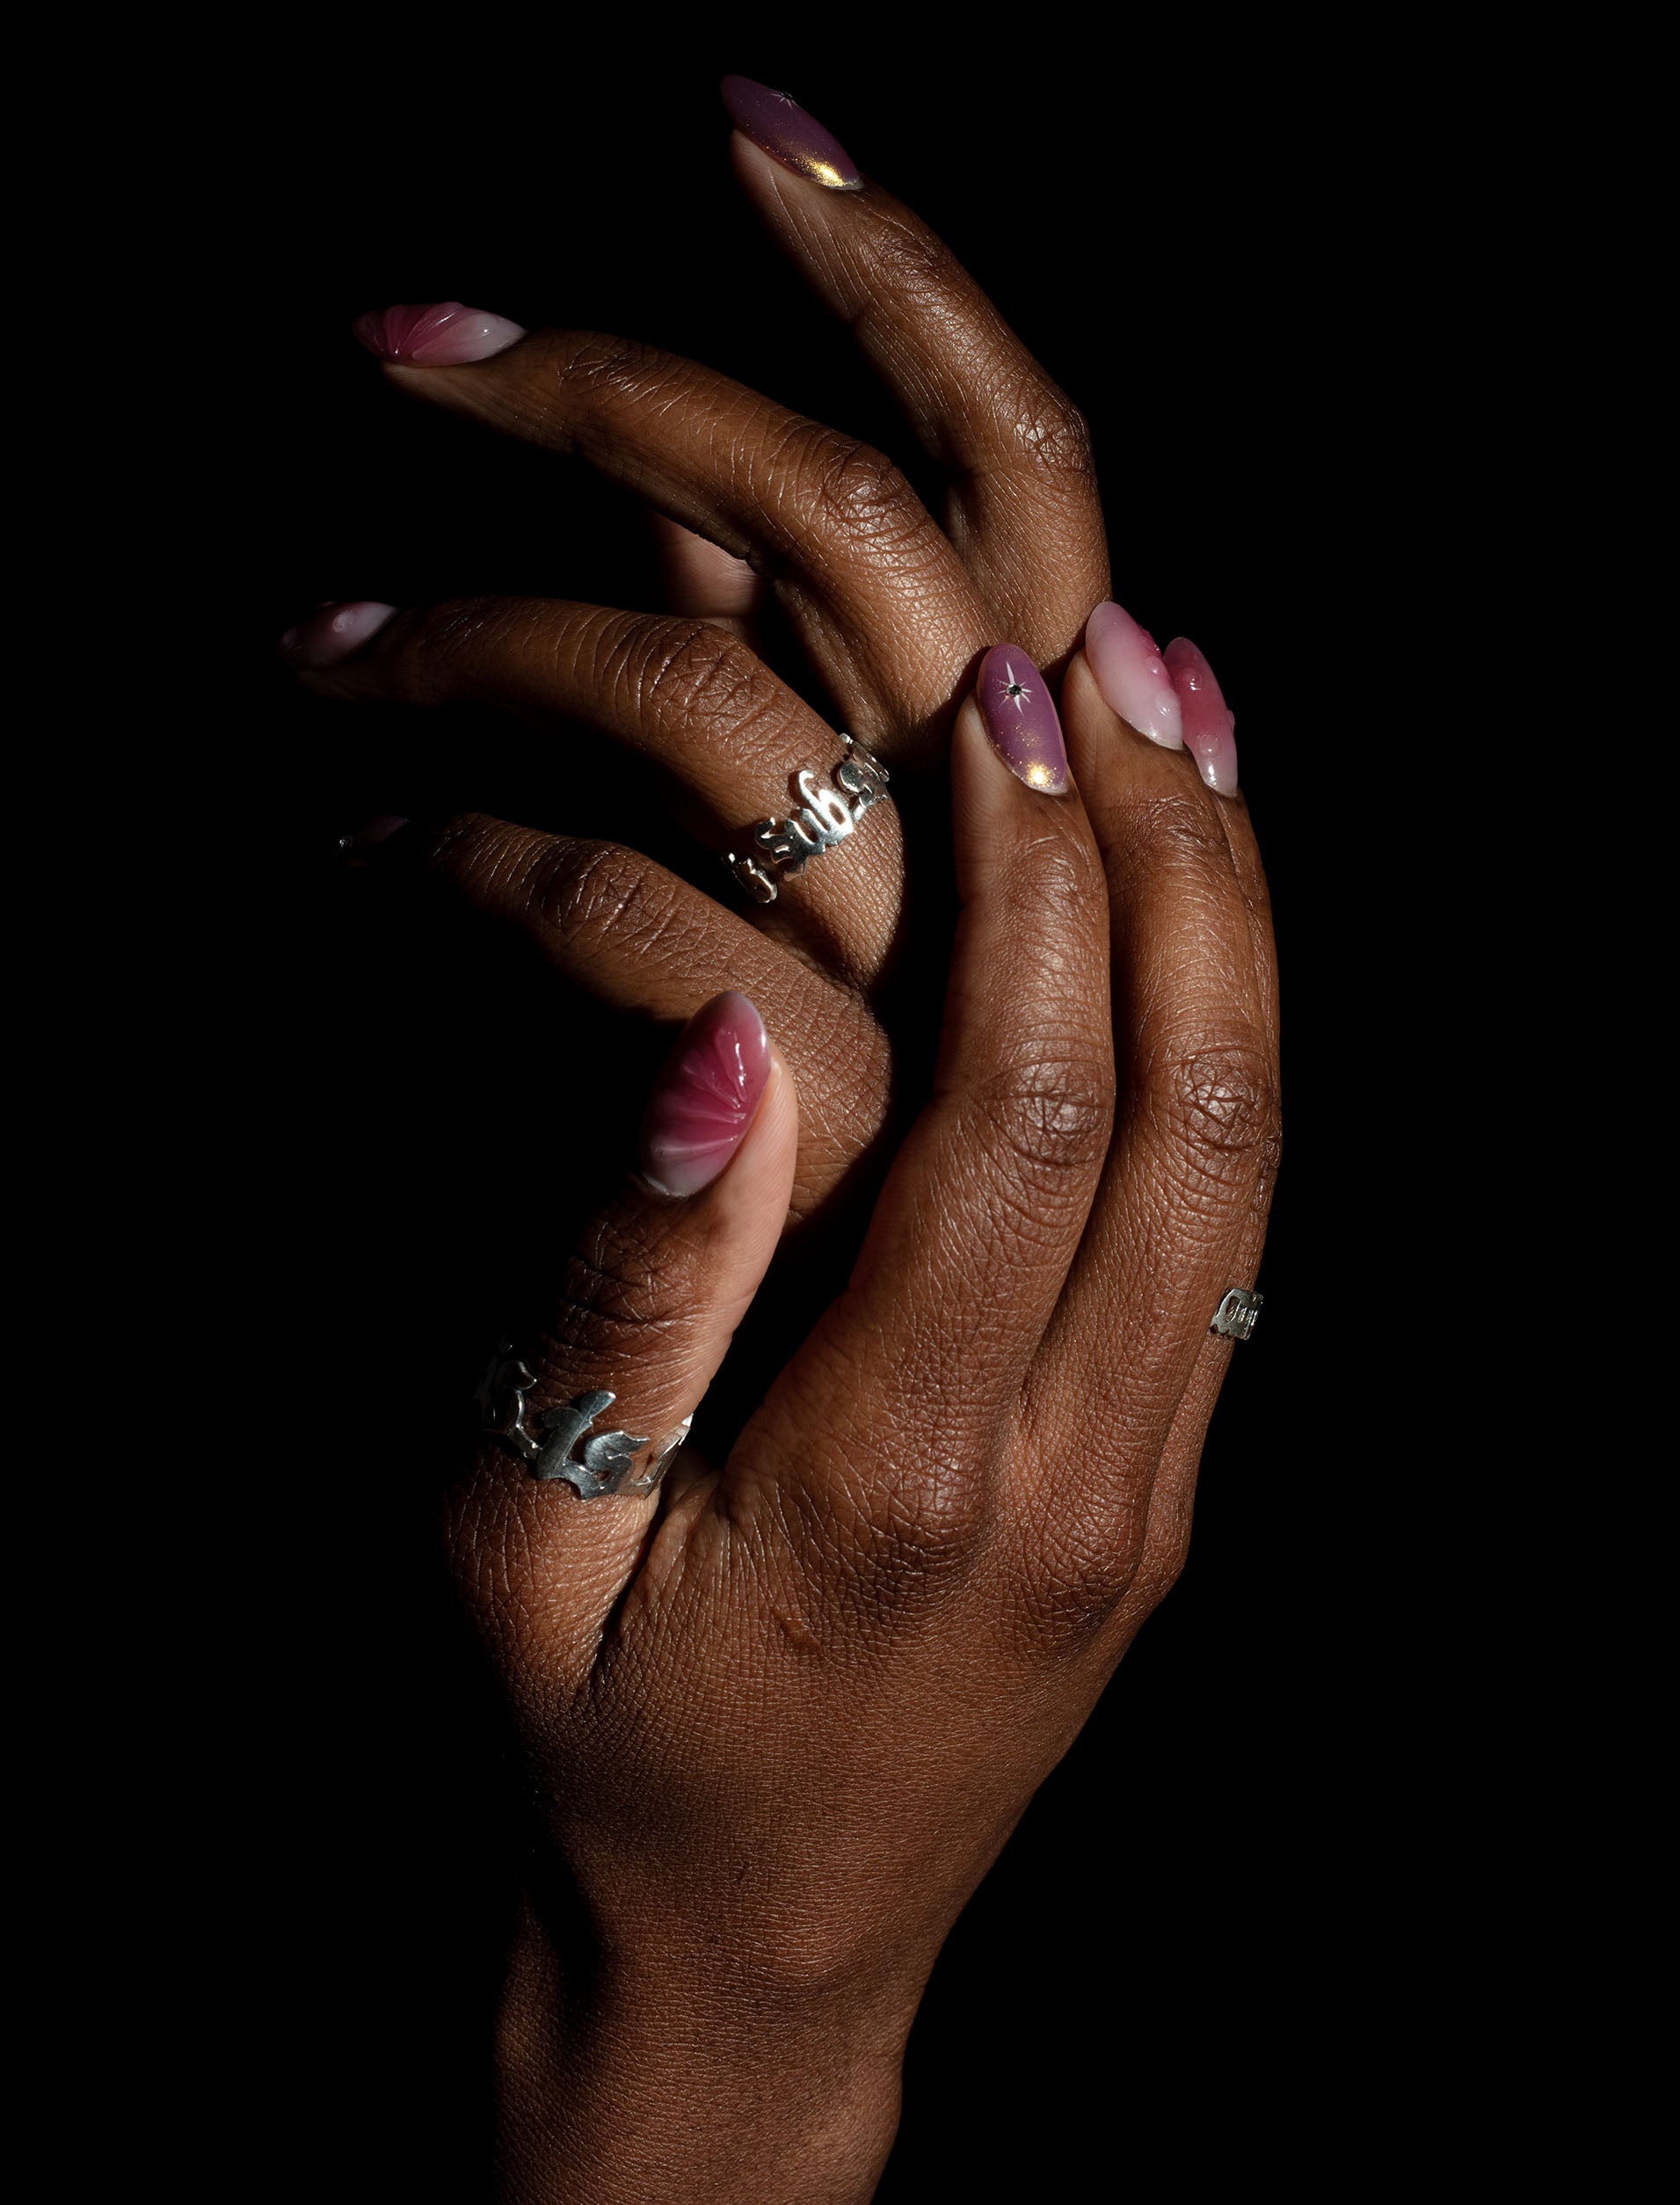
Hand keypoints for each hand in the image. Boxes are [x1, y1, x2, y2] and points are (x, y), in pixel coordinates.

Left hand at [284, 80, 1196, 1237]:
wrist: (798, 1468)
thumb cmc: (768, 1149)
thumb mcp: (786, 878)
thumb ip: (761, 689)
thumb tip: (672, 507)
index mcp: (1040, 754)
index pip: (1025, 456)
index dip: (902, 271)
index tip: (744, 112)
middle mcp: (1010, 842)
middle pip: (864, 520)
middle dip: (629, 383)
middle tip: (395, 330)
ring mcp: (921, 976)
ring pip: (697, 693)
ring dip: (470, 630)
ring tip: (301, 646)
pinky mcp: (816, 1124)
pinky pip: (611, 910)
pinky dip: (456, 856)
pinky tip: (352, 857)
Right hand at [419, 651, 1272, 2202]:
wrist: (755, 1960)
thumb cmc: (593, 1752)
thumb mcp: (518, 1547)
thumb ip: (621, 1296)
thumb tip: (707, 1041)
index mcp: (904, 1474)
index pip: (1029, 1119)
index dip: (1034, 893)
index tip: (1000, 703)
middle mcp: (1079, 1467)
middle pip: (1197, 1105)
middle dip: (1168, 856)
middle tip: (1116, 649)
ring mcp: (1155, 1476)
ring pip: (1254, 1147)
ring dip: (1228, 922)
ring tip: (1183, 721)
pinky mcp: (1168, 1475)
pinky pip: (1235, 1215)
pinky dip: (1224, 1032)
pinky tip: (1188, 911)